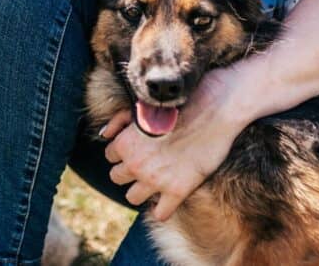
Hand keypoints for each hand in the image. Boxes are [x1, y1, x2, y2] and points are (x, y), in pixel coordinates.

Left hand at [102, 67, 246, 220]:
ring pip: (132, 197)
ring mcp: (155, 181)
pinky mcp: (178, 191)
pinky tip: (167, 198)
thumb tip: (105, 135)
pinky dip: (161, 208)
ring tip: (153, 180)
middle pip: (116, 177)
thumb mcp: (142, 108)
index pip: (110, 156)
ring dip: (140, 190)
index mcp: (124, 144)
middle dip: (128, 171)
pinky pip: (160, 214)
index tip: (136, 148)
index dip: (123, 152)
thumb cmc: (178, 104)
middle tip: (144, 164)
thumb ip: (118, 122)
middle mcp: (135, 165)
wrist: (213, 110)